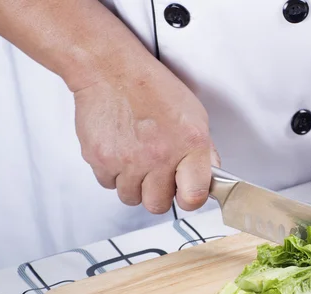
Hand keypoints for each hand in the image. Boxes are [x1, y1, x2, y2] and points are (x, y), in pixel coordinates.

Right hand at [72, 53, 219, 213]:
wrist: (111, 70)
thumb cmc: (153, 89)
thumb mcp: (194, 115)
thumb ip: (204, 152)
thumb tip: (209, 178)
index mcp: (189, 145)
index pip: (194, 198)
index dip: (189, 198)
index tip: (185, 191)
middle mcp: (159, 156)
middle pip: (158, 205)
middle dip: (157, 193)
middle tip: (156, 172)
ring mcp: (128, 161)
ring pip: (131, 198)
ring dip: (134, 185)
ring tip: (136, 158)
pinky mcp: (101, 160)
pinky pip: (108, 184)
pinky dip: (112, 173)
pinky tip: (120, 150)